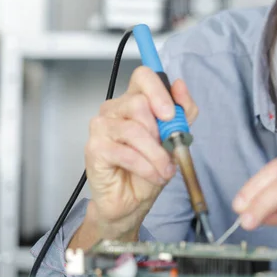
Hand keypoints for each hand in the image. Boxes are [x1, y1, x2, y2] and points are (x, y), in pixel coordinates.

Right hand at [84, 66, 198, 239]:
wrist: (133, 200)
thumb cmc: (150, 168)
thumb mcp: (175, 139)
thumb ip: (182, 112)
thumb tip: (180, 85)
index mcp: (134, 100)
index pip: (143, 77)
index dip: (159, 91)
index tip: (170, 115)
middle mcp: (114, 109)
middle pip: (139, 103)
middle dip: (161, 133)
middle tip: (168, 152)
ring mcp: (101, 127)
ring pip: (135, 130)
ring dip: (156, 155)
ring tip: (164, 170)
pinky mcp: (94, 148)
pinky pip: (126, 153)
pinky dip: (146, 167)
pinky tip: (153, 175)